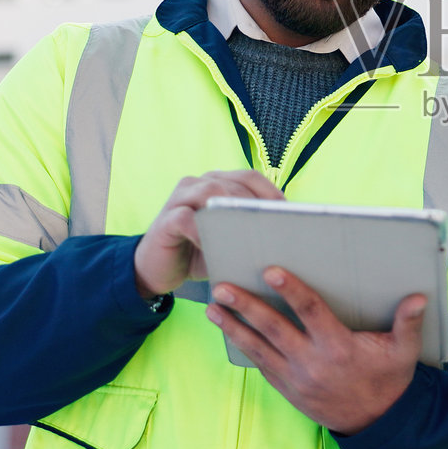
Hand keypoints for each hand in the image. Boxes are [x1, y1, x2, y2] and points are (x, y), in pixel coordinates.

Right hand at [132, 170, 280, 298]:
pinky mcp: (166, 219)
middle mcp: (200, 184)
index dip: (271, 193)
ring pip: (212, 193)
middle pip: (235, 185)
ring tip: (250, 236)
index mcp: (219, 183)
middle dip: (256, 206)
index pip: (251, 177)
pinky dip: (204, 232)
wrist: (157, 270)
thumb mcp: (229, 243)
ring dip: (233, 213)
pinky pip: (187, 219)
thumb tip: (287, 240)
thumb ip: (251, 234)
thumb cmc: (200, 253)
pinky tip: (216, 249)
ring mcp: (180, 198)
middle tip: (274, 230)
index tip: (290, 216)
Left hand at [208, 266, 421, 433]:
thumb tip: (418, 297)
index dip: (290, 290)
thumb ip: (408, 323)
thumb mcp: (403, 352)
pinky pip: (262, 365)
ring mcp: (296, 378)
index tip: (271, 271)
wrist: (375, 422)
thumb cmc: (388, 380)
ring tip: (213, 309)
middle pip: (273, 329)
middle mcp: (312, 362)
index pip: (310, 312)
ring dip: (234, 327)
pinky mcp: (288, 388)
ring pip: (259, 348)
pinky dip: (244, 348)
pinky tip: (230, 332)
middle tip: (223, 288)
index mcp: (339, 347)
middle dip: (246, 307)